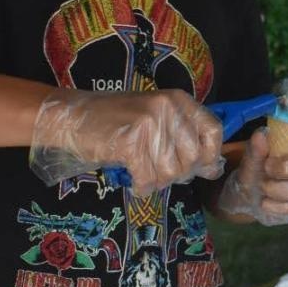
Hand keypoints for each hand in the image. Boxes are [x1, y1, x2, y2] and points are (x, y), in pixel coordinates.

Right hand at [30, 89, 224, 194]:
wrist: (73, 116)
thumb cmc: (117, 122)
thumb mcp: (157, 119)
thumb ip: (185, 138)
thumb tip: (214, 170)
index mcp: (178, 100)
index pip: (213, 131)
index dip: (209, 157)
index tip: (198, 170)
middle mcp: (168, 107)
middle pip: (192, 159)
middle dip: (177, 174)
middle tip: (157, 172)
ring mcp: (149, 123)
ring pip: (170, 172)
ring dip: (157, 181)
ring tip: (142, 174)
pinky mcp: (131, 141)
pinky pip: (148, 179)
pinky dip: (141, 186)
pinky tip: (132, 181)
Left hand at [216, 124, 287, 225]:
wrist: (251, 192)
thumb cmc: (259, 166)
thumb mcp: (253, 155)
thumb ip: (256, 147)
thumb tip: (260, 136)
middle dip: (287, 167)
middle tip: (267, 166)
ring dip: (276, 188)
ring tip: (262, 185)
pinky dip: (273, 205)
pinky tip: (264, 201)